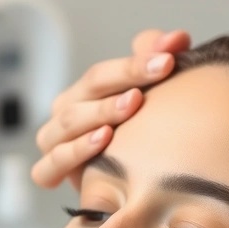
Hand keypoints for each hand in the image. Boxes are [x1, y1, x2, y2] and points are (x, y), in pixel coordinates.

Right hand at [31, 29, 190, 187]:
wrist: (122, 189)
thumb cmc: (134, 139)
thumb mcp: (148, 97)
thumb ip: (158, 62)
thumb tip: (179, 38)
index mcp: (83, 94)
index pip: (105, 72)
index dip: (137, 63)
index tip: (170, 58)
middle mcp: (65, 113)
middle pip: (89, 90)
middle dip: (126, 78)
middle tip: (160, 71)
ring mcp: (54, 142)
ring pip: (69, 122)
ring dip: (101, 112)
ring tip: (132, 104)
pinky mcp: (49, 172)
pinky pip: (52, 162)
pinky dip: (75, 151)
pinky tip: (104, 140)